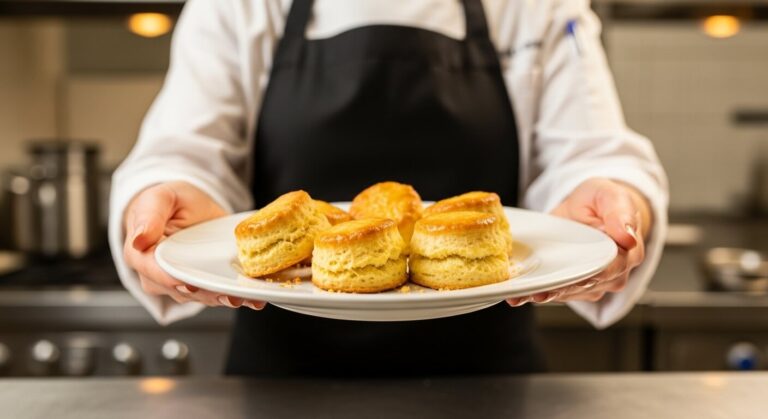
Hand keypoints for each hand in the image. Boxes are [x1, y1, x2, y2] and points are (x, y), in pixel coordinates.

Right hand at [123, 181, 265, 309]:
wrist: (185, 207)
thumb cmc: (169, 202)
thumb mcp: (159, 198)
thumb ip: (149, 216)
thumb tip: (139, 239)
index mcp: (141, 255)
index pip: (155, 273)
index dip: (172, 280)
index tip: (192, 284)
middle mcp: (157, 276)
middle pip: (182, 290)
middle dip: (208, 295)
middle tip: (232, 296)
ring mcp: (180, 283)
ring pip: (201, 297)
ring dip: (225, 299)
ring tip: (248, 298)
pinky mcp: (201, 284)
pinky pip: (215, 294)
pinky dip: (236, 297)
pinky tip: (254, 299)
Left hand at [507, 178, 651, 305]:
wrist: (590, 208)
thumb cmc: (601, 201)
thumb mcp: (610, 195)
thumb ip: (620, 213)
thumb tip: (627, 237)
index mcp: (627, 254)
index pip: (608, 270)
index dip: (588, 277)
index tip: (566, 280)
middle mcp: (613, 274)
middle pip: (585, 286)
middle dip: (560, 291)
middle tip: (536, 293)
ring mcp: (594, 283)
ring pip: (569, 293)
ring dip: (545, 295)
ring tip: (521, 296)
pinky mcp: (575, 285)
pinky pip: (558, 292)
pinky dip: (538, 293)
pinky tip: (519, 296)